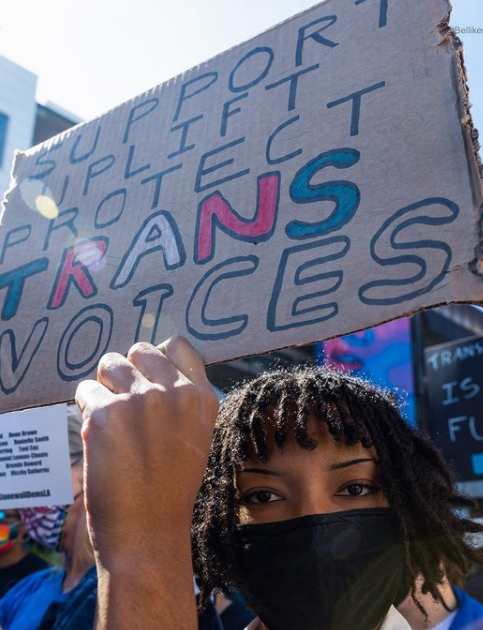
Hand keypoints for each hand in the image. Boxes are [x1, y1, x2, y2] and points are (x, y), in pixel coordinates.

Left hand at [75, 336, 218, 563]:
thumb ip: (180, 397)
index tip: (149, 375)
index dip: (159, 358)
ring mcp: (140, 401)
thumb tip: (149, 362)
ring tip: (113, 420)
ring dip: (105, 387)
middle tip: (127, 403)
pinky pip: (85, 390)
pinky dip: (87, 410)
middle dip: (128, 371)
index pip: (179, 345)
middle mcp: (174, 393)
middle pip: (139, 350)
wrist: (147, 532)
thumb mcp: (195, 434)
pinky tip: (100, 437)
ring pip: (109, 364)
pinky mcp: (106, 415)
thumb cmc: (168, 486)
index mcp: (202, 398)